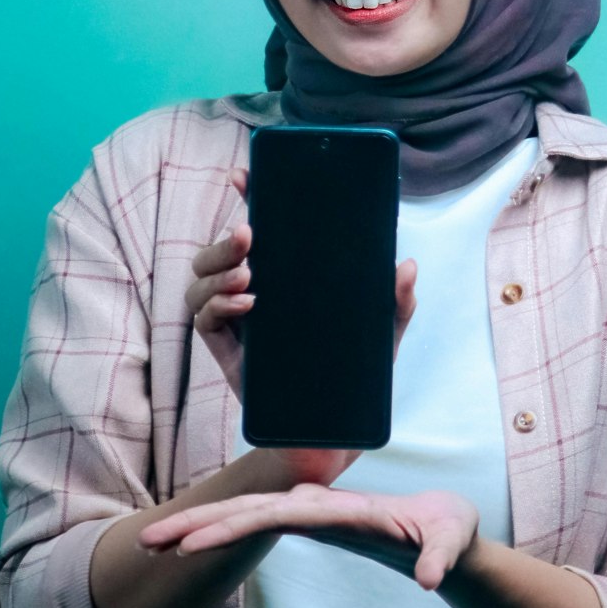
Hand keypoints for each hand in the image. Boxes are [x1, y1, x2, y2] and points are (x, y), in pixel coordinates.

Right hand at [138, 484, 479, 590]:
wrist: (445, 523)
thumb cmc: (449, 528)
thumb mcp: (454, 539)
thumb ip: (442, 556)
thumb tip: (431, 582)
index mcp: (340, 509)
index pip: (277, 516)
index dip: (235, 526)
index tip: (193, 541)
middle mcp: (317, 506)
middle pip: (246, 510)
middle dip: (199, 523)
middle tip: (149, 540)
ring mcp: (309, 513)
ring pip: (243, 515)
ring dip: (199, 526)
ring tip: (153, 542)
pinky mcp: (308, 523)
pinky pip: (255, 523)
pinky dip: (221, 530)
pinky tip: (188, 543)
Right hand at [187, 168, 417, 469]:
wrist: (334, 431)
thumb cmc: (356, 372)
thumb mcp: (383, 331)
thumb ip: (396, 300)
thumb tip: (406, 266)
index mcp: (285, 275)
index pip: (258, 228)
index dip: (247, 198)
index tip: (243, 175)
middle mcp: (252, 291)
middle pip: (218, 252)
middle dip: (224, 239)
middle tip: (249, 234)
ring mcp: (235, 320)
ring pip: (200, 281)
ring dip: (217, 272)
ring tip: (248, 277)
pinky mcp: (226, 351)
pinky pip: (204, 321)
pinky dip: (218, 307)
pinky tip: (246, 305)